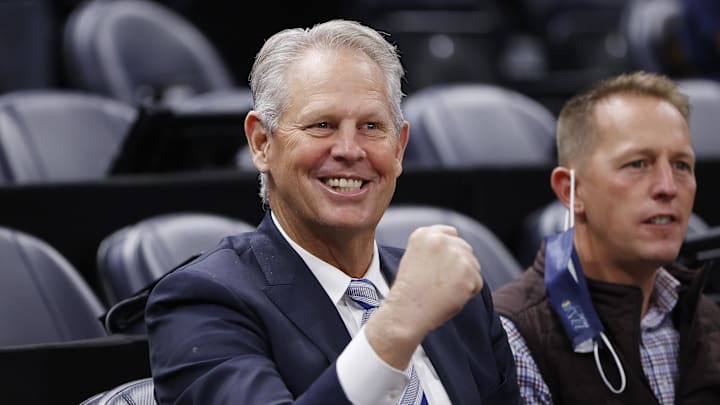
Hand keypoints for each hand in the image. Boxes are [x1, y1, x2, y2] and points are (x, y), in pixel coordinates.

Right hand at [365, 225, 482, 368]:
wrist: (407, 311)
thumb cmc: (408, 290)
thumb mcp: (413, 257)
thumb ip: (433, 247)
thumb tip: (456, 248)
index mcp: (424, 234)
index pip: (450, 233)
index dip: (450, 250)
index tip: (443, 264)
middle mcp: (442, 240)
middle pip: (464, 248)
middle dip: (459, 264)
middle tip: (443, 282)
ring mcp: (457, 256)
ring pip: (473, 265)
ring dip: (465, 277)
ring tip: (444, 290)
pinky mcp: (469, 273)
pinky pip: (477, 282)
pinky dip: (468, 292)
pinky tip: (451, 296)